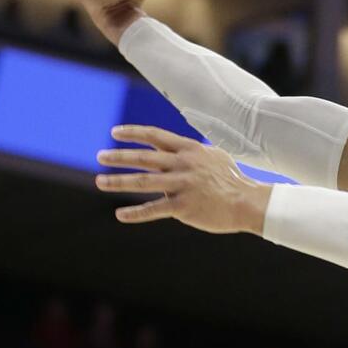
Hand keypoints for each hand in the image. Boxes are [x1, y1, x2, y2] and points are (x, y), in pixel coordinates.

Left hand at [95, 125, 271, 234]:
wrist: (247, 202)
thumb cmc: (232, 180)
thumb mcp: (215, 156)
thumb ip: (193, 152)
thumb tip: (177, 148)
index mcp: (191, 150)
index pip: (156, 136)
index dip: (134, 133)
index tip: (115, 132)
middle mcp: (184, 164)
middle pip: (144, 158)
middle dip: (119, 156)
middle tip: (100, 156)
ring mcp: (183, 185)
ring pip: (143, 182)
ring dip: (118, 181)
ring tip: (101, 181)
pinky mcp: (183, 206)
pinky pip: (153, 209)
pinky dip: (135, 213)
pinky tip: (120, 214)